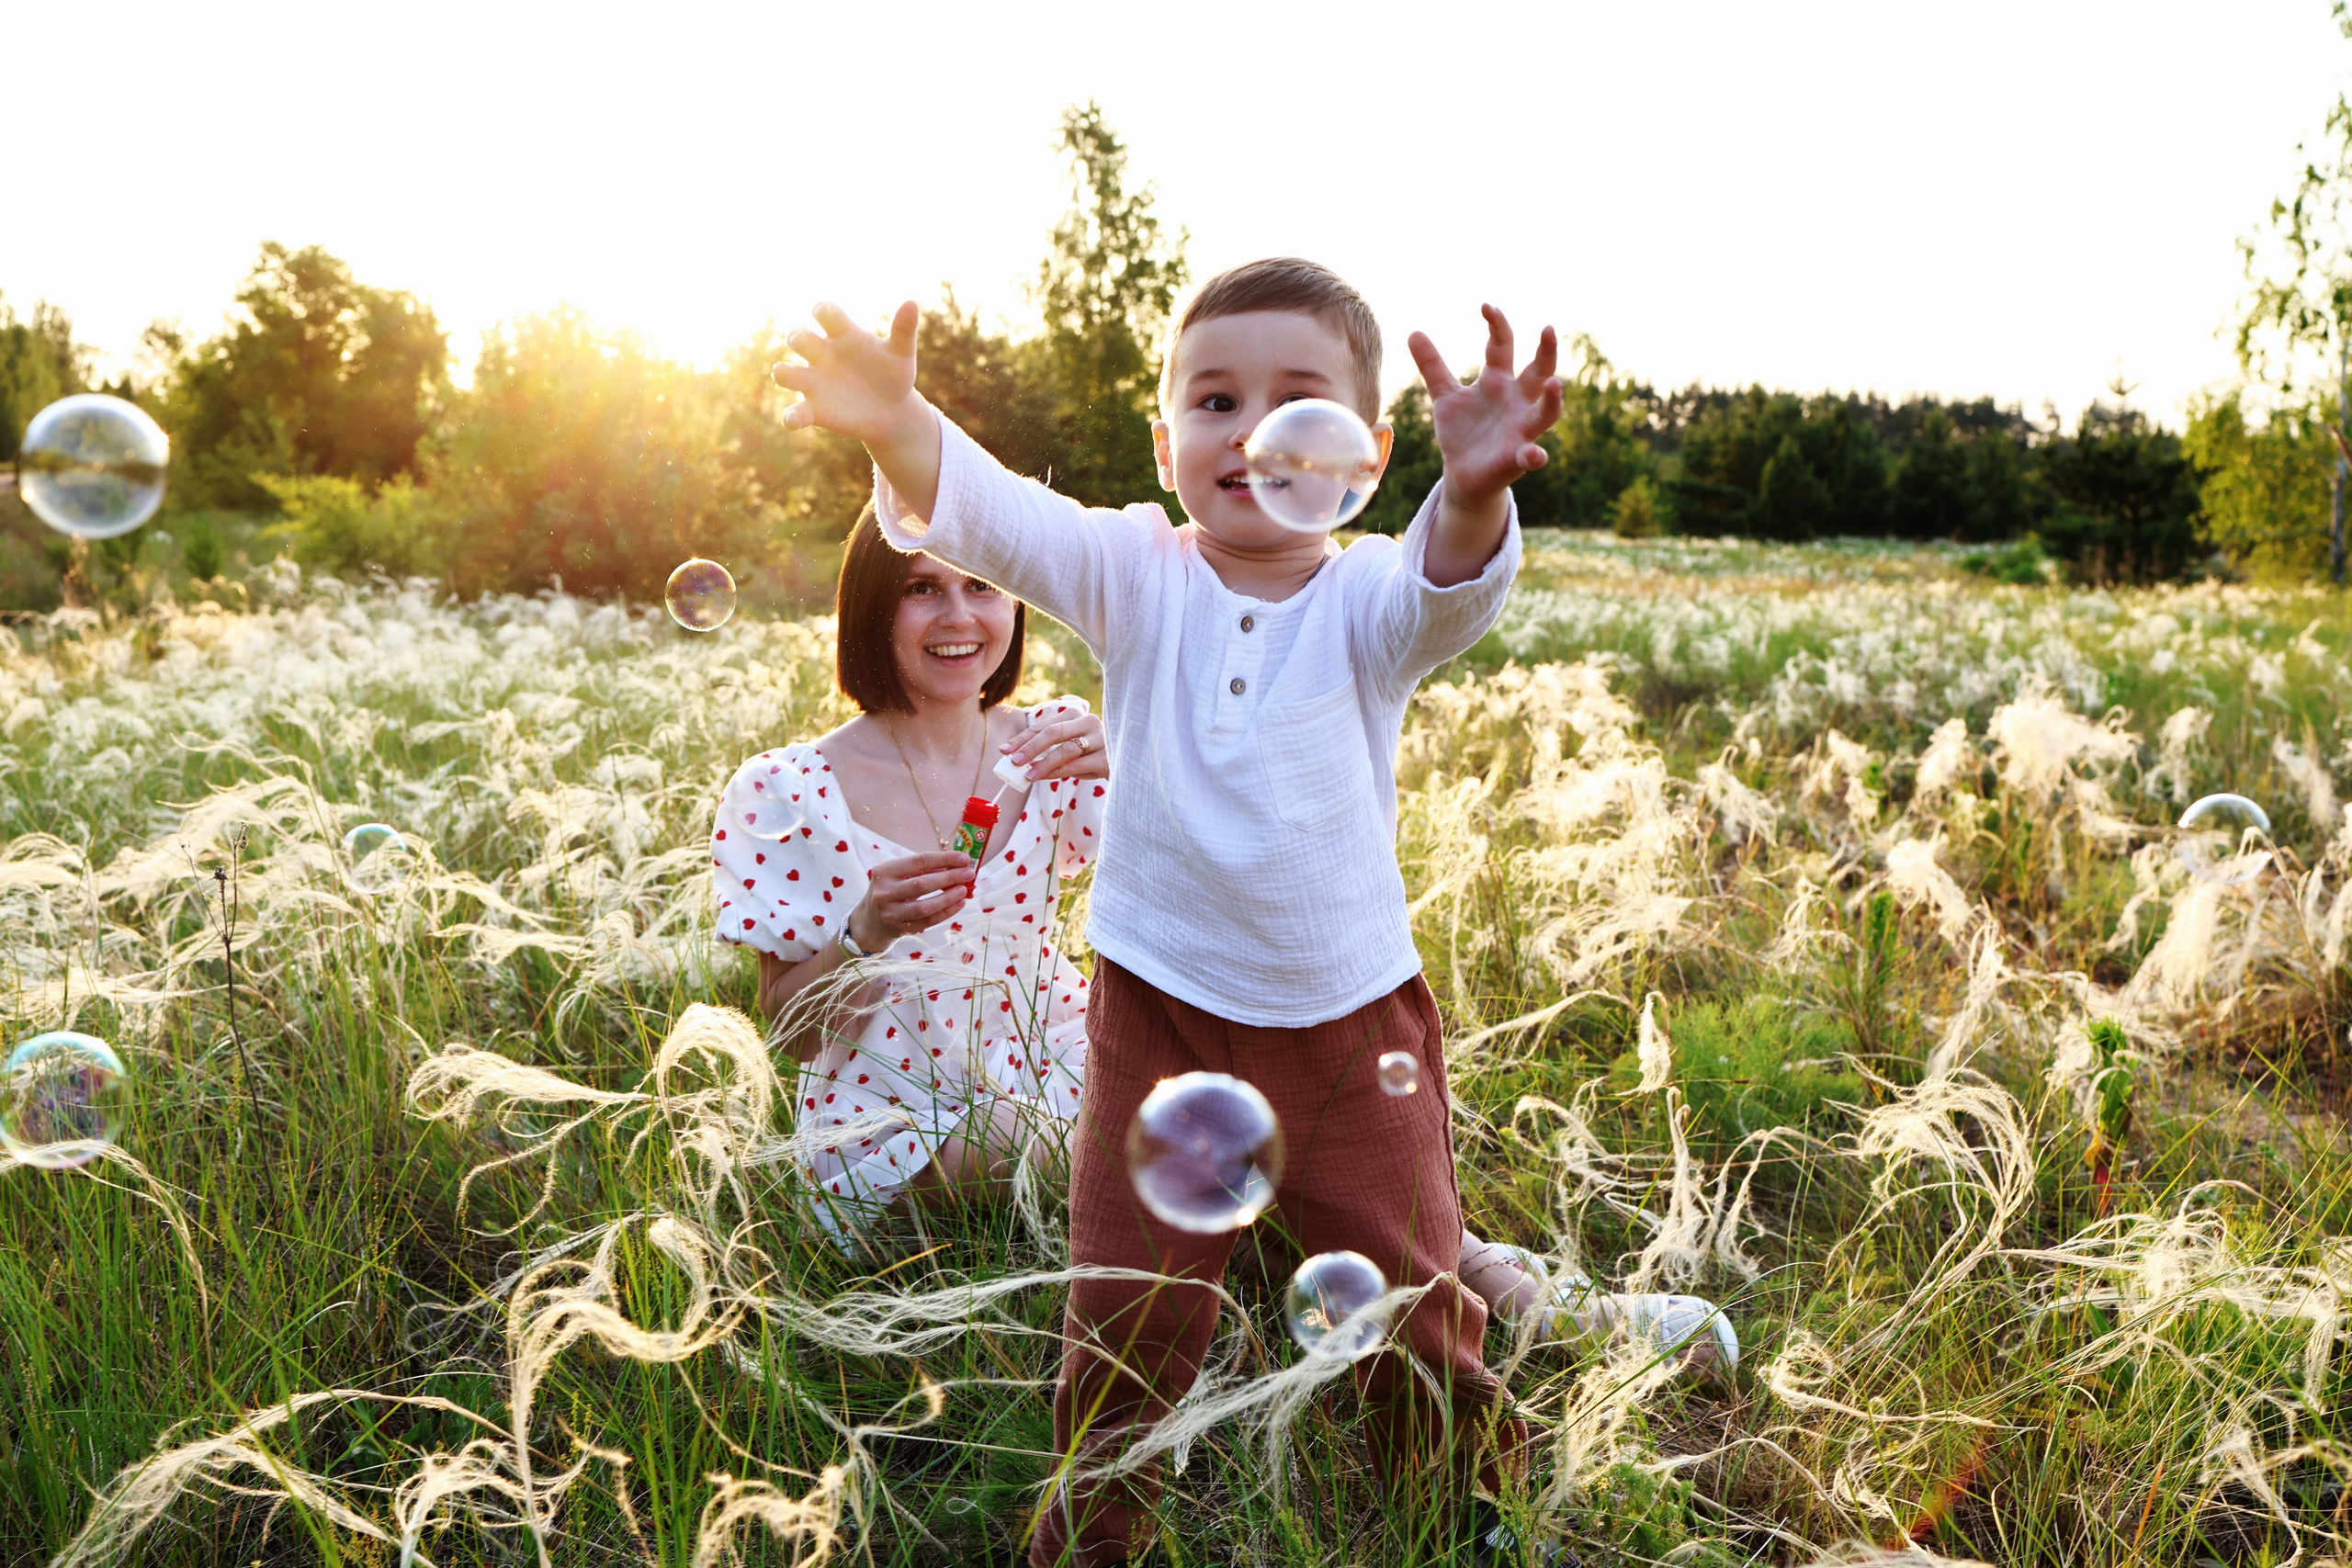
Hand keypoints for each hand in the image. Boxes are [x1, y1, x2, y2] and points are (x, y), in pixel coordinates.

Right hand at [770, 300, 930, 448]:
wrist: (892, 410)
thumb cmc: (893, 374)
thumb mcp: (901, 353)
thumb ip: (903, 330)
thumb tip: (912, 303)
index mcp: (842, 334)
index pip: (826, 315)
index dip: (821, 311)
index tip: (822, 313)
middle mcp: (822, 354)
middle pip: (799, 338)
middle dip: (796, 337)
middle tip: (800, 341)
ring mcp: (815, 381)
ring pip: (786, 372)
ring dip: (783, 372)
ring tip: (785, 374)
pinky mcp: (814, 409)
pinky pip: (795, 412)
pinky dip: (791, 416)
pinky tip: (793, 420)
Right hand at [849, 851, 975, 945]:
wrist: (870, 921)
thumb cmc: (891, 890)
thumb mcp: (898, 874)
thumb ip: (923, 868)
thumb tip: (956, 864)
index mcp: (884, 871)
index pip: (919, 861)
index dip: (944, 859)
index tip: (964, 858)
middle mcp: (884, 892)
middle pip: (923, 884)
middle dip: (950, 877)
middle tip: (969, 873)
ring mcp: (891, 913)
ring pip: (925, 906)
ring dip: (949, 897)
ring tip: (965, 890)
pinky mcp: (900, 929)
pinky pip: (928, 921)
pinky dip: (946, 912)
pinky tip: (959, 904)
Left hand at [1001, 710, 1107, 782]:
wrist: (1130, 765)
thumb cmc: (1093, 758)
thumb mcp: (1071, 752)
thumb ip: (1050, 753)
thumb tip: (1022, 764)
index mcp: (1077, 716)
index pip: (1043, 725)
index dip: (1022, 738)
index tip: (1004, 750)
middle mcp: (1089, 723)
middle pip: (1053, 732)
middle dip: (1030, 747)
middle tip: (1013, 761)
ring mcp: (1101, 739)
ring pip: (1065, 749)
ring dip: (1043, 763)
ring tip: (1027, 775)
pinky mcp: (1108, 757)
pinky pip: (1077, 765)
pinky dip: (1058, 772)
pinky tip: (1044, 777)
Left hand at [1407, 305, 1563, 512]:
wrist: (1462, 475)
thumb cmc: (1461, 432)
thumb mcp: (1445, 397)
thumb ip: (1433, 367)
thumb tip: (1413, 332)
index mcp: (1498, 381)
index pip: (1502, 345)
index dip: (1497, 325)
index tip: (1485, 306)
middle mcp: (1516, 401)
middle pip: (1538, 371)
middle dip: (1546, 351)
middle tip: (1549, 328)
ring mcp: (1521, 429)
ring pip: (1546, 412)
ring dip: (1553, 399)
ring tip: (1555, 383)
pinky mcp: (1517, 459)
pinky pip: (1531, 456)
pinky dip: (1534, 456)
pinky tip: (1534, 455)